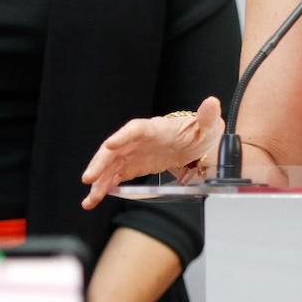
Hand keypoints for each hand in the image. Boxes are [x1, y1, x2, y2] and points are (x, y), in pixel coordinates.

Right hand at [81, 96, 224, 209]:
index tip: (110, 145)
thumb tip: (212, 102)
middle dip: (101, 163)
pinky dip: (106, 187)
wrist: (200, 144)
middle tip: (89, 178)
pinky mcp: (134, 166)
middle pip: (115, 149)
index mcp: (156, 128)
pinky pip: (116, 176)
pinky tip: (96, 199)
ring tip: (89, 199)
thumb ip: (208, 115)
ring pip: (111, 166)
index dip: (122, 136)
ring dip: (99, 181)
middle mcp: (139, 140)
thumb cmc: (200, 131)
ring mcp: (134, 153)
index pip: (135, 129)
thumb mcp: (208, 124)